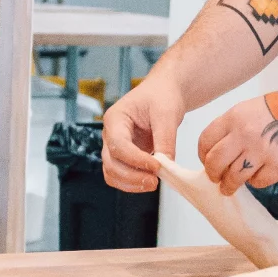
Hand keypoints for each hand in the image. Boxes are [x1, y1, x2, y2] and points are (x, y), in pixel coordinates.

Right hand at [101, 77, 183, 193]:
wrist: (164, 93)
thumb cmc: (162, 96)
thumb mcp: (167, 113)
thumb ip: (165, 139)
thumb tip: (166, 164)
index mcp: (115, 118)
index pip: (118, 144)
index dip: (136, 159)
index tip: (156, 166)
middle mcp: (110, 134)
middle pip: (111, 163)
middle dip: (131, 176)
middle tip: (155, 181)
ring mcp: (115, 146)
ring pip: (112, 173)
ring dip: (130, 183)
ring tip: (153, 183)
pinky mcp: (124, 156)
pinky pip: (121, 175)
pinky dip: (132, 183)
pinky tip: (149, 181)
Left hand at [197, 94, 277, 195]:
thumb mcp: (253, 107)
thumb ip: (235, 127)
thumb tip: (220, 150)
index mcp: (235, 116)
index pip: (206, 141)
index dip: (203, 155)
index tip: (207, 162)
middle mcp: (244, 134)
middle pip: (215, 162)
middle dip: (213, 175)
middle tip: (216, 179)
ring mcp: (262, 151)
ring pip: (234, 177)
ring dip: (230, 185)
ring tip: (230, 188)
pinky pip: (257, 182)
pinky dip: (256, 182)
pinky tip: (259, 175)